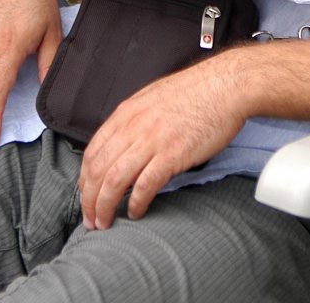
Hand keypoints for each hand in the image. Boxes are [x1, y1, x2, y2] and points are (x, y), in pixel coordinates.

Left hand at [79, 56, 243, 229]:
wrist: (225, 86)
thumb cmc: (196, 91)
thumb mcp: (154, 97)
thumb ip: (135, 119)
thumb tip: (124, 141)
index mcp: (127, 112)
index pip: (92, 151)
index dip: (84, 180)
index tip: (86, 196)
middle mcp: (134, 126)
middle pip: (98, 169)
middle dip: (89, 199)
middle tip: (91, 219)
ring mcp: (152, 140)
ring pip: (114, 180)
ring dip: (105, 206)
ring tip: (105, 222)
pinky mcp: (173, 154)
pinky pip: (145, 185)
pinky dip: (136, 203)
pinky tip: (136, 212)